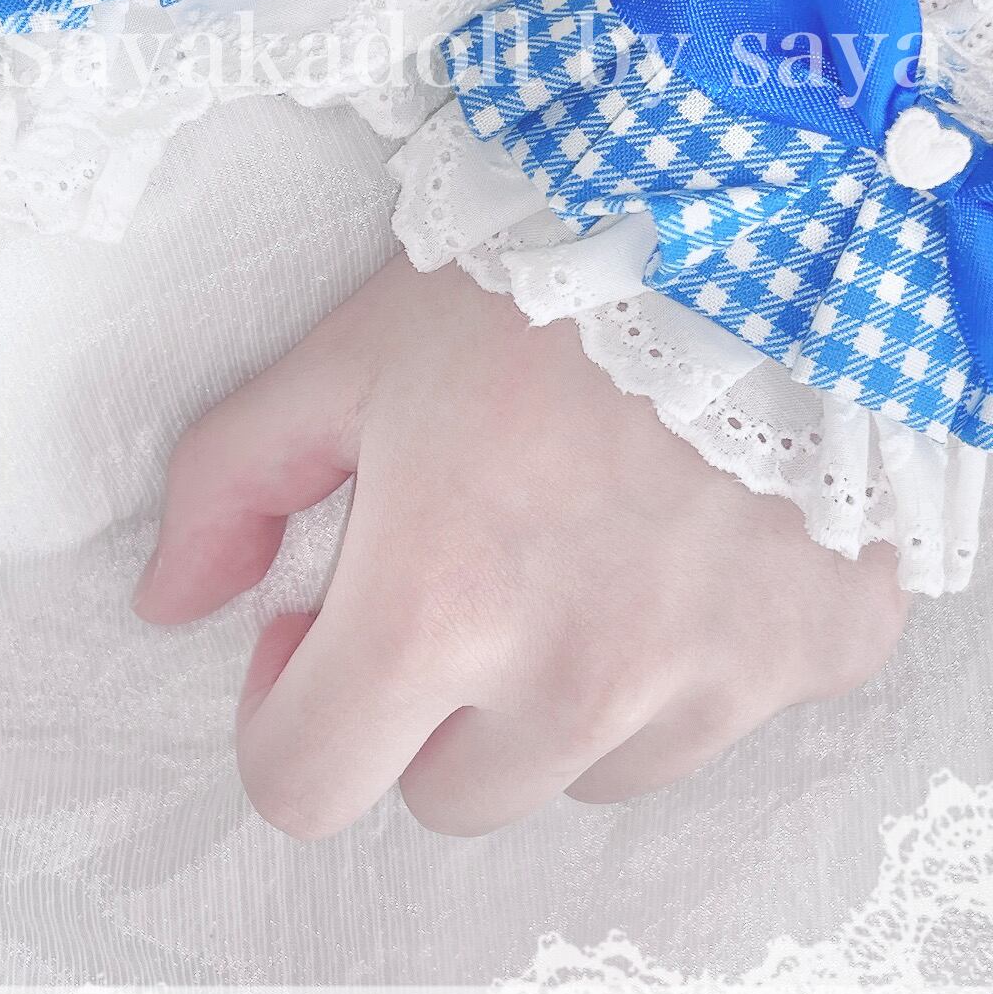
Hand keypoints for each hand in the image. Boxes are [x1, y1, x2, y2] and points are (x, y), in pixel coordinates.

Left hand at [134, 254, 907, 837]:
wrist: (767, 199)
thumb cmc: (545, 264)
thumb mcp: (355, 349)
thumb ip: (233, 480)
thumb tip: (172, 598)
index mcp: (438, 607)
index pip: (305, 787)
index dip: (286, 710)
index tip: (316, 624)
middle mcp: (581, 680)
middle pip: (449, 794)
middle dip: (427, 701)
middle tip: (460, 560)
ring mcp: (718, 681)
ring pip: (588, 770)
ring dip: (561, 692)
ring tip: (587, 537)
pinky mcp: (821, 654)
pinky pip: (722, 713)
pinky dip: (692, 655)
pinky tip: (698, 532)